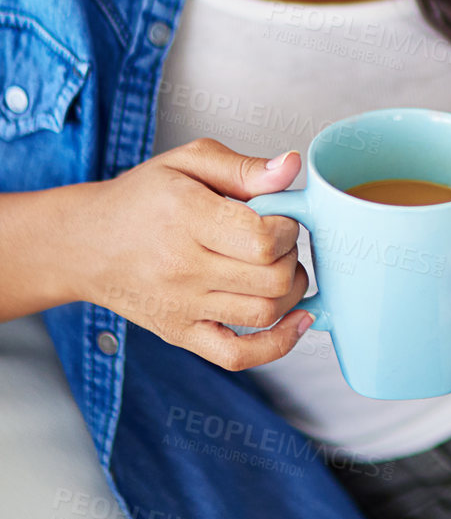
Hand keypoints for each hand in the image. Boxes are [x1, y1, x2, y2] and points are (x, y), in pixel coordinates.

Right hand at [75, 139, 313, 369]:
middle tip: (280, 242)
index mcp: (187, 218)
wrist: (86, 244)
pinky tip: (295, 321)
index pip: (263, 239)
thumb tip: (290, 168)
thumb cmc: (139, 200)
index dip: (288, 228)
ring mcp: (182, 308)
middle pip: (271, 278)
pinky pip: (237, 356)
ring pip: (264, 314)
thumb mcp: (188, 162)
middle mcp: (183, 268)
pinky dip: (277, 344)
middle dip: (291, 256)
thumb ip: (244, 167)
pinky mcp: (180, 335)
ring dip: (290, 292)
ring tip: (280, 269)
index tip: (281, 218)